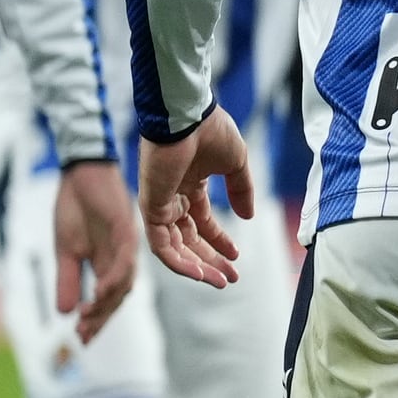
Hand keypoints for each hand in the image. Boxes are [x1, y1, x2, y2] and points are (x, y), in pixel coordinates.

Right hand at [55, 159, 141, 334]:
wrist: (81, 174)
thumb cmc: (74, 208)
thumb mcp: (65, 250)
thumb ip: (68, 280)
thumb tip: (64, 313)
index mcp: (107, 265)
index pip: (105, 300)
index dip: (95, 321)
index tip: (80, 340)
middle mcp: (122, 260)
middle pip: (117, 297)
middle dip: (100, 318)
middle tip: (84, 334)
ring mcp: (127, 247)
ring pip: (123, 282)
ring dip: (106, 302)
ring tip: (88, 318)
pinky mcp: (127, 231)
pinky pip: (124, 260)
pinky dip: (114, 278)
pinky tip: (101, 291)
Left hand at [137, 113, 247, 291]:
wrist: (187, 116)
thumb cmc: (210, 130)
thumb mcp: (236, 163)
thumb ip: (242, 190)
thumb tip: (248, 217)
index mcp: (190, 185)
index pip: (202, 222)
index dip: (219, 241)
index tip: (237, 257)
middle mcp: (173, 196)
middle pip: (188, 238)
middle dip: (210, 259)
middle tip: (230, 278)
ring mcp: (159, 203)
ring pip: (174, 246)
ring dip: (196, 266)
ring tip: (218, 281)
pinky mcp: (150, 207)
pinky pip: (160, 244)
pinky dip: (178, 261)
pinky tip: (199, 273)